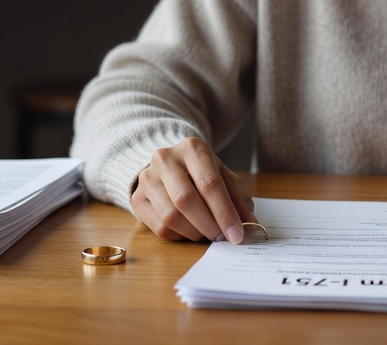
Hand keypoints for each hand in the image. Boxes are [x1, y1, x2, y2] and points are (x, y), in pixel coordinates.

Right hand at [131, 137, 257, 242]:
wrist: (170, 166)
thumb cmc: (202, 173)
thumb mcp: (224, 177)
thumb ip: (238, 198)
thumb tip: (249, 223)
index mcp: (192, 148)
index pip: (209, 183)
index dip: (225, 212)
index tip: (237, 234)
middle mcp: (166, 159)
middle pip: (186, 200)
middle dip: (209, 225)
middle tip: (223, 238)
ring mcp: (147, 178)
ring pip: (171, 216)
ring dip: (194, 232)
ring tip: (207, 234)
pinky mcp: (137, 198)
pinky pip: (159, 227)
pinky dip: (179, 236)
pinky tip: (189, 231)